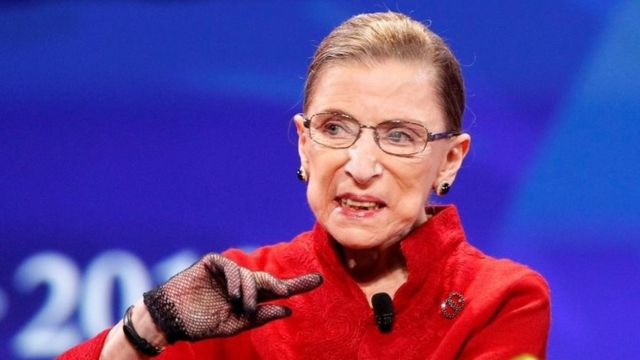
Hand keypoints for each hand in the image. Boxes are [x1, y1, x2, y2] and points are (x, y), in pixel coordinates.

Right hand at [142, 253, 322, 342]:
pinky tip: (233, 293)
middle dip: (279, 284)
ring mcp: (226, 272)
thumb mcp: (235, 324)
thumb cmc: (201, 324)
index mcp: (247, 298)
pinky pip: (230, 266)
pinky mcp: (212, 263)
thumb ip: (260, 316)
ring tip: (242, 306)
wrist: (170, 319)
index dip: (297, 285)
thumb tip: (288, 309)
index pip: (276, 290)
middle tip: (284, 291)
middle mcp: (240, 283)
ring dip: (250, 290)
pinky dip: (234, 279)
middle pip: (268, 279)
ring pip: (250, 275)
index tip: (319, 280)